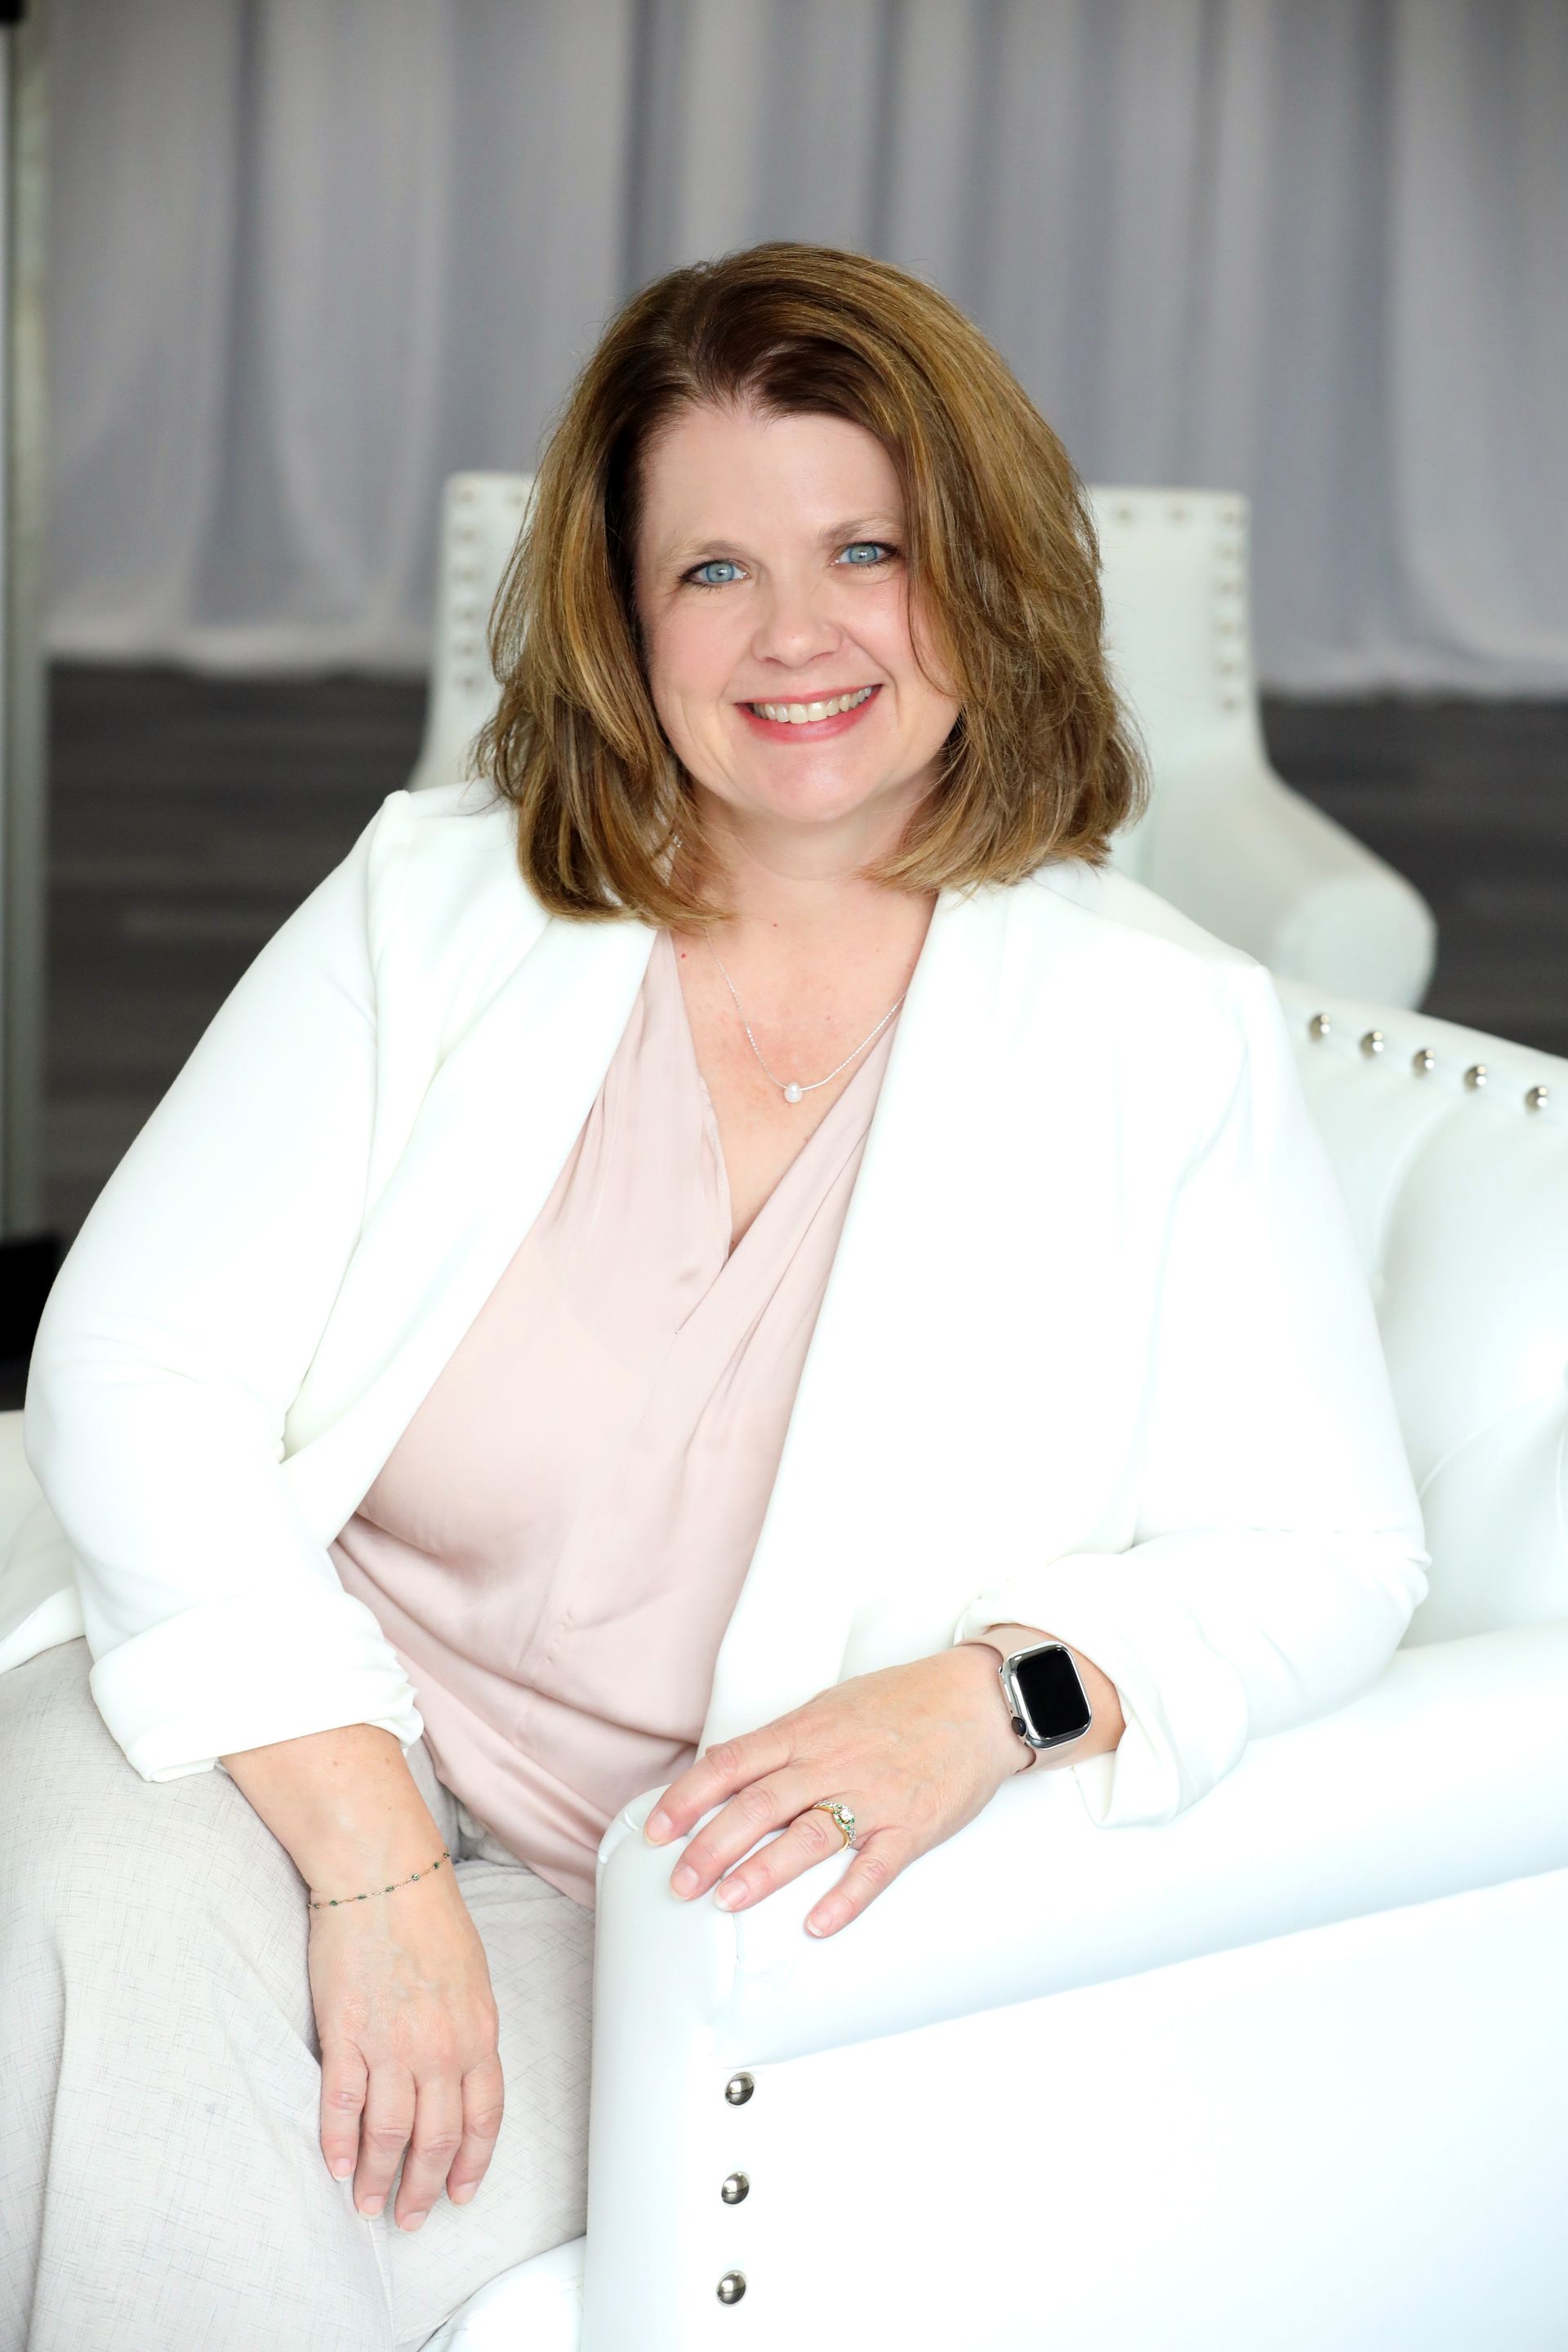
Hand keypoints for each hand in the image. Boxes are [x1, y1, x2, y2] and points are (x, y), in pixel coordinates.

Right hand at [308, 1862, 503, 2230]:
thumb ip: (468, 2029)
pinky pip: (343, 2103)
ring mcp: (392, 2044)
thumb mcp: (471, 1977)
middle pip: (437, 2139)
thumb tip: (460, 2074)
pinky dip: (339, 2142)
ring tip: (368, 2204)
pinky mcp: (347, 2034)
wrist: (384, 1875)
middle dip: (424, 2186)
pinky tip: (337, 2167)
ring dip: (379, 2178)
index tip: (460, 2193)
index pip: (483, 2118)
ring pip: (391, 2134)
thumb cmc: (428, 1917)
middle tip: (411, 2217)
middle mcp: (441, 2048)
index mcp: (478, 2032)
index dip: (471, 2162)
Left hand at [643, 1644, 1031, 1938]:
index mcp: (804, 1732)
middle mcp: (831, 1761)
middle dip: (712, 1846)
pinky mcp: (912, 1824)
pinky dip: (846, 1897)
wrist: (976, 1700)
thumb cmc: (900, 1704)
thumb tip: (729, 1779)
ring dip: (764, 1871)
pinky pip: (876, 1865)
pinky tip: (817, 1924)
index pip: (730, 1764)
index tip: (656, 1831)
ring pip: (809, 1835)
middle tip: (680, 1884)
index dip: (687, 1799)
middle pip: (758, 1805)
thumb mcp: (831, 1709)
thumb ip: (785, 1746)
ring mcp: (873, 1794)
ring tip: (727, 1901)